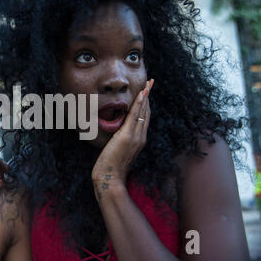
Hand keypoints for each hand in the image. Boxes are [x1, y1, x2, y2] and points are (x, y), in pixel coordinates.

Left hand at [92, 79, 153, 198]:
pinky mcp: (128, 136)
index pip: (144, 118)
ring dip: (146, 96)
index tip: (146, 92)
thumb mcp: (117, 150)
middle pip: (147, 112)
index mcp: (139, 140)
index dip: (146, 104)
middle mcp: (141, 137)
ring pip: (143, 112)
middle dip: (148, 96)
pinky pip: (136, 115)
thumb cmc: (110, 167)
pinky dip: (140, 103)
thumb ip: (119, 141)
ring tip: (148, 83)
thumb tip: (116, 134)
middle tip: (150, 82)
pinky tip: (142, 93)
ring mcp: (136, 136)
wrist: (110, 178)